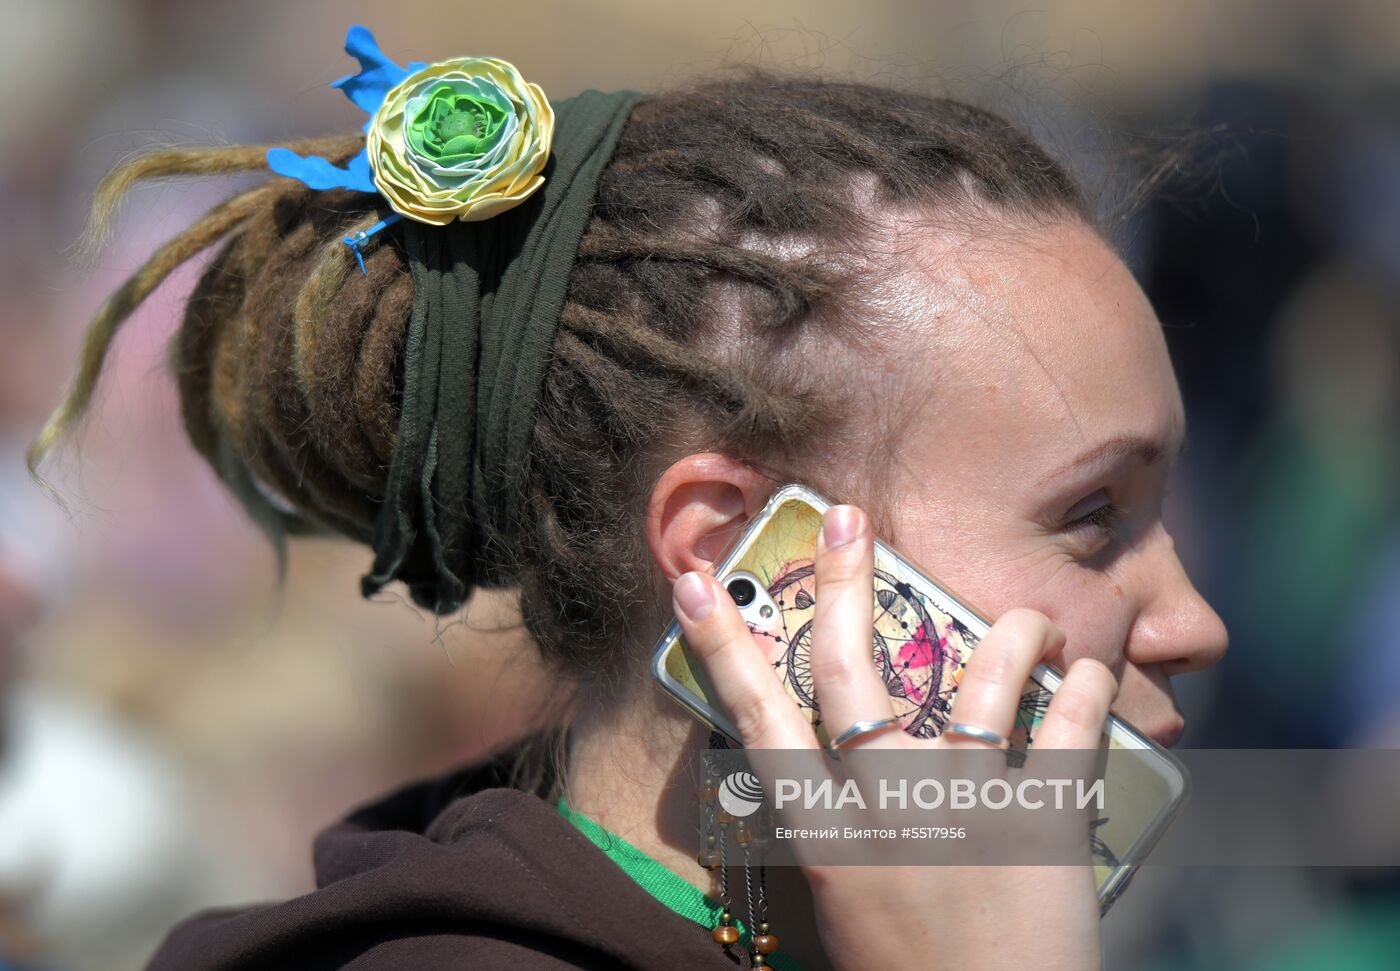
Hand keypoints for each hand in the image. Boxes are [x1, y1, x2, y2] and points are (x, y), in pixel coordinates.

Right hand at [671, 503, 1116, 970]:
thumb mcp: (846, 905)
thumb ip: (840, 831)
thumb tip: (841, 764)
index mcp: (826, 835)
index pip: (758, 720)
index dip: (723, 646)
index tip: (695, 585)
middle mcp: (885, 805)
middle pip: (853, 670)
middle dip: (847, 582)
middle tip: (849, 518)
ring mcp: (966, 808)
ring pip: (980, 681)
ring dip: (1010, 633)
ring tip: (1031, 616)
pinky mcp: (1042, 823)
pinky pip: (1068, 732)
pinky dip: (1085, 690)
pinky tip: (1092, 667)